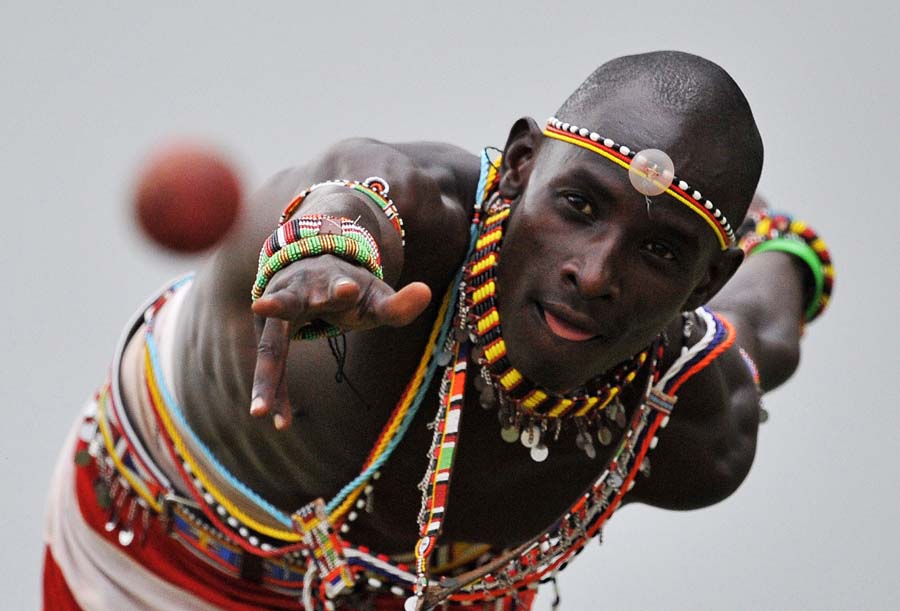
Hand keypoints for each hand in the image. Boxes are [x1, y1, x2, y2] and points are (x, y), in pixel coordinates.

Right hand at [249, 255, 431, 429]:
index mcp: (331, 281)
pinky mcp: (269, 335)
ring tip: (258, 411)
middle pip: (287, 301)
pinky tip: (277, 422)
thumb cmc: (348, 289)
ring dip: (266, 379)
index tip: (347, 290)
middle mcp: (299, 293)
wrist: (309, 268)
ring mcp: (278, 316)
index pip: (338, 284)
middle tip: (260, 307)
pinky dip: (274, 393)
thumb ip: (398, 304)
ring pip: (269, 347)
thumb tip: (426, 292)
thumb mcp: (375, 296)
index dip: (342, 288)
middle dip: (276, 304)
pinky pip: (272, 368)